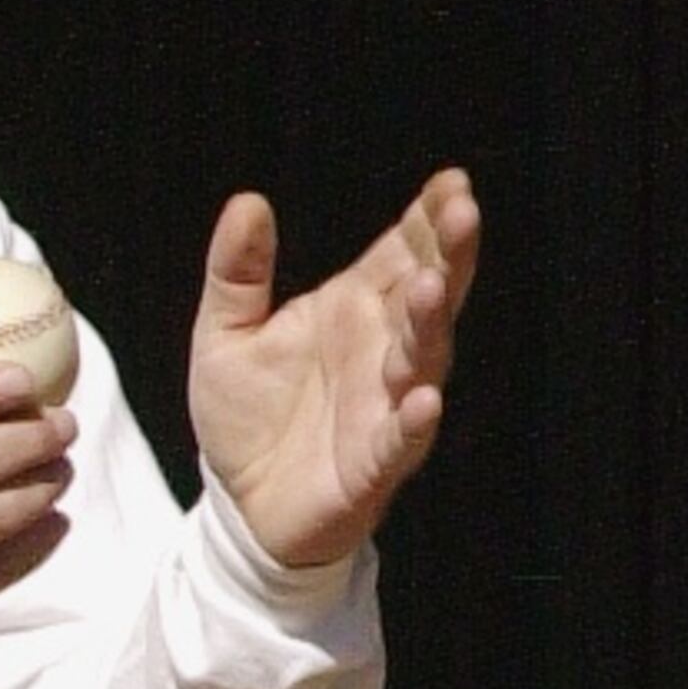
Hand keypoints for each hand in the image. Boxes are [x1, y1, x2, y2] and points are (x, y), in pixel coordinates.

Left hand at [186, 169, 479, 569]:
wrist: (240, 507)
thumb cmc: (247, 416)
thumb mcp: (224, 335)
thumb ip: (236, 273)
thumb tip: (248, 202)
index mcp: (354, 308)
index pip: (402, 251)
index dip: (427, 218)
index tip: (451, 181)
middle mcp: (382, 350)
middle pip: (428, 294)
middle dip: (449, 254)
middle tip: (463, 211)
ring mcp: (384, 406)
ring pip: (421, 359)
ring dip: (430, 325)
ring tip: (431, 287)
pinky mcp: (373, 465)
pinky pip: (401, 440)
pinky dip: (413, 420)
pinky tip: (422, 399)